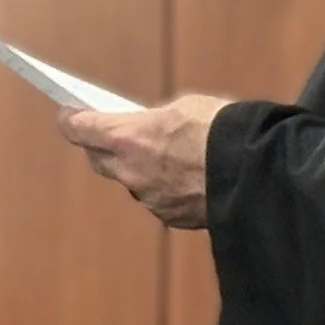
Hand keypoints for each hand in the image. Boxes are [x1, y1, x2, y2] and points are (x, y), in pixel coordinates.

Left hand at [57, 93, 228, 228]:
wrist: (255, 172)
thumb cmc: (221, 130)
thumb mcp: (184, 108)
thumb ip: (156, 121)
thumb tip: (151, 130)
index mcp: (128, 137)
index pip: (80, 129)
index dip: (71, 120)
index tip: (69, 113)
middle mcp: (131, 172)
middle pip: (99, 160)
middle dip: (100, 146)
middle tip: (106, 133)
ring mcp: (150, 198)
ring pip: (130, 182)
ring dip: (136, 169)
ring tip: (156, 154)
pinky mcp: (172, 216)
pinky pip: (157, 199)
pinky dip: (163, 188)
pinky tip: (182, 176)